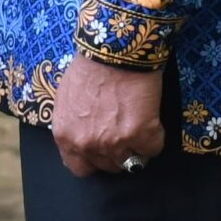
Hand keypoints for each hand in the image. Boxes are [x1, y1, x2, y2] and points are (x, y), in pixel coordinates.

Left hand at [51, 54, 165, 176]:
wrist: (114, 53)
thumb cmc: (88, 70)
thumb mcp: (67, 101)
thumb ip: (73, 125)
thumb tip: (83, 137)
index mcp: (66, 136)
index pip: (79, 168)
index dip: (92, 160)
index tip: (101, 151)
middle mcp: (87, 144)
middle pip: (108, 166)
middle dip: (116, 153)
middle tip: (122, 132)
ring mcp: (115, 143)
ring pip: (132, 162)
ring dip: (136, 146)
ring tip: (136, 123)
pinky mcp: (142, 135)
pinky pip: (153, 149)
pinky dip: (154, 137)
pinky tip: (149, 117)